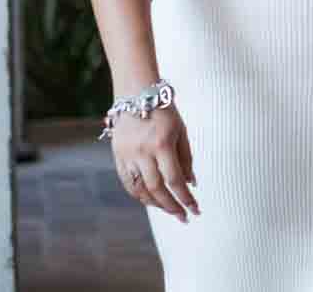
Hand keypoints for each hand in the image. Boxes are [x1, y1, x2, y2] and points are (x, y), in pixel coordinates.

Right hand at [110, 107, 197, 221]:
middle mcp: (143, 152)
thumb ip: (186, 159)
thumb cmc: (165, 111)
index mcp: (162, 144)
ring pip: (140, 190)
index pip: (175, 180)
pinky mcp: (117, 156)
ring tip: (169, 210)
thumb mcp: (181, 131)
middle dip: (171, 207)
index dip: (185, 198)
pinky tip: (150, 201)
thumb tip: (191, 185)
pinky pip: (128, 182)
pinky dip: (139, 195)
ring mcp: (127, 156)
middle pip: (157, 189)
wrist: (137, 94)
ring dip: (155, 204)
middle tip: (183, 217)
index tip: (195, 210)